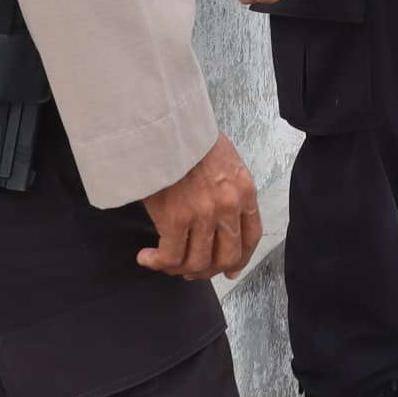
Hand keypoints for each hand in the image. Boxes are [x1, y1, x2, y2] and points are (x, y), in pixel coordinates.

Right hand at [137, 135, 260, 280]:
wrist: (164, 125)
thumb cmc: (188, 137)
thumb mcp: (224, 159)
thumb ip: (228, 187)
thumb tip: (223, 215)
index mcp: (244, 190)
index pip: (251, 236)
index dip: (241, 259)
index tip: (229, 271)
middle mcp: (229, 207)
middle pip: (227, 257)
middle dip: (209, 270)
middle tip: (191, 271)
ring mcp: (204, 215)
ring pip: (198, 263)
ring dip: (180, 270)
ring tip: (164, 263)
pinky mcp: (176, 220)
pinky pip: (171, 258)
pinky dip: (157, 263)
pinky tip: (146, 257)